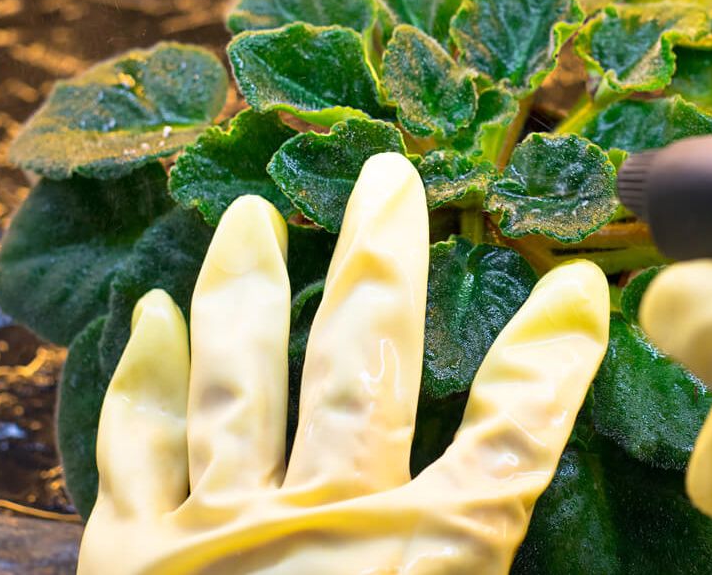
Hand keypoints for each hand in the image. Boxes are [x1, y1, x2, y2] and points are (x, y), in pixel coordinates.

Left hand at [77, 152, 609, 574]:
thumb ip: (486, 562)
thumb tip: (520, 523)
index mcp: (429, 559)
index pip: (519, 433)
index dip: (555, 352)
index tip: (578, 281)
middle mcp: (326, 518)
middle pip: (367, 360)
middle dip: (383, 262)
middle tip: (388, 175)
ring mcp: (219, 528)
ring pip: (239, 376)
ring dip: (246, 289)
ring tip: (247, 215)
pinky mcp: (134, 559)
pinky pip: (138, 449)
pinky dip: (143, 382)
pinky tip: (145, 321)